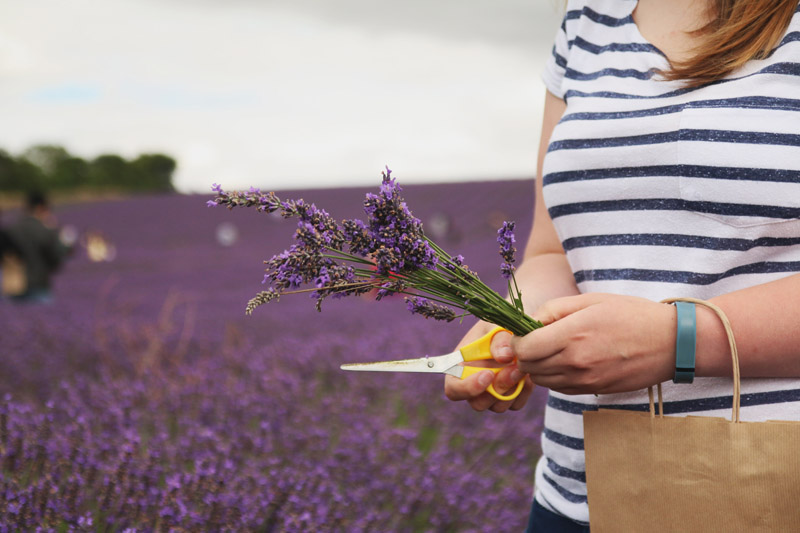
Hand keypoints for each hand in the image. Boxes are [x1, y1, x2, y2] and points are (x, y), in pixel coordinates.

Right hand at [444, 321, 534, 412]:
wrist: (522, 325)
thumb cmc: (502, 322)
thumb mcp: (497, 324)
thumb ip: (499, 339)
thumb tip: (503, 357)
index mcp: (462, 364)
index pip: (454, 388)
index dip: (467, 388)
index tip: (488, 375)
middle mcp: (474, 381)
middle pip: (477, 403)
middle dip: (496, 390)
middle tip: (514, 371)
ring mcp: (492, 391)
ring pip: (498, 406)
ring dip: (512, 391)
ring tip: (522, 369)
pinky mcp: (511, 395)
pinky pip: (516, 404)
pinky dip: (524, 392)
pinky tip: (528, 374)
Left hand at [512, 293, 675, 394]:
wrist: (672, 343)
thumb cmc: (631, 314)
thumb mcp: (591, 300)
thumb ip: (554, 310)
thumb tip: (528, 322)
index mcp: (572, 336)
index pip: (523, 350)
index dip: (517, 340)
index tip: (524, 331)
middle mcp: (575, 362)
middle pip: (528, 367)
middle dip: (525, 354)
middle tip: (535, 339)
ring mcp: (585, 381)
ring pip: (542, 381)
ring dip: (539, 366)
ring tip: (552, 349)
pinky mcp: (594, 391)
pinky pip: (561, 388)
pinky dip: (555, 377)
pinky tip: (568, 360)